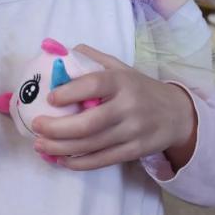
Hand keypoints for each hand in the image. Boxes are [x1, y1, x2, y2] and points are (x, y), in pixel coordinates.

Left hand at [30, 44, 197, 170]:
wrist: (177, 114)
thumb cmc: (140, 89)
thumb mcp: (121, 68)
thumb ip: (92, 59)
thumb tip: (57, 52)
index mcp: (123, 81)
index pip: (94, 85)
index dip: (70, 92)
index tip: (50, 98)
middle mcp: (129, 106)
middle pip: (89, 123)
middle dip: (57, 128)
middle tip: (36, 127)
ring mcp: (133, 131)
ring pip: (91, 145)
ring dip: (60, 148)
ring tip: (40, 145)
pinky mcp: (134, 151)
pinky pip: (102, 160)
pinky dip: (78, 162)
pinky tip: (61, 159)